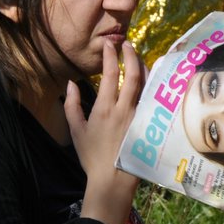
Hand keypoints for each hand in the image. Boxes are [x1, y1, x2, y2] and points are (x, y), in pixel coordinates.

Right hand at [66, 39, 145, 223]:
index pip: (110, 74)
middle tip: (127, 44)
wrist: (113, 178)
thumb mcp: (76, 130)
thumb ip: (72, 105)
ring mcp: (140, 116)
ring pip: (146, 85)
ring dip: (143, 67)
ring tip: (138, 57)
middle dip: (131, 55)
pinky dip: (151, 85)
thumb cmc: (92, 156)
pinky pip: (152, 99)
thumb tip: (71, 84)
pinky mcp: (149, 124)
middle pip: (133, 75)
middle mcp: (124, 109)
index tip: (108, 45)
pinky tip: (150, 79)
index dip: (110, 56)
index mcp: (105, 109)